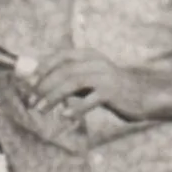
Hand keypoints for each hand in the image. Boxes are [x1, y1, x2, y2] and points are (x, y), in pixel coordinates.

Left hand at [25, 49, 150, 120]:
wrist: (143, 96)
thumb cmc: (110, 90)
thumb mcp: (87, 81)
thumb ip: (68, 81)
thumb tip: (38, 85)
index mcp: (88, 56)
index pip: (59, 57)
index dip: (41, 69)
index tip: (28, 84)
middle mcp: (95, 62)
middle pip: (62, 70)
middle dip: (43, 87)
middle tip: (31, 102)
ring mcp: (104, 75)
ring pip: (71, 82)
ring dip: (52, 97)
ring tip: (41, 110)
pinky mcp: (111, 91)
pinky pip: (89, 100)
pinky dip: (75, 108)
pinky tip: (65, 116)